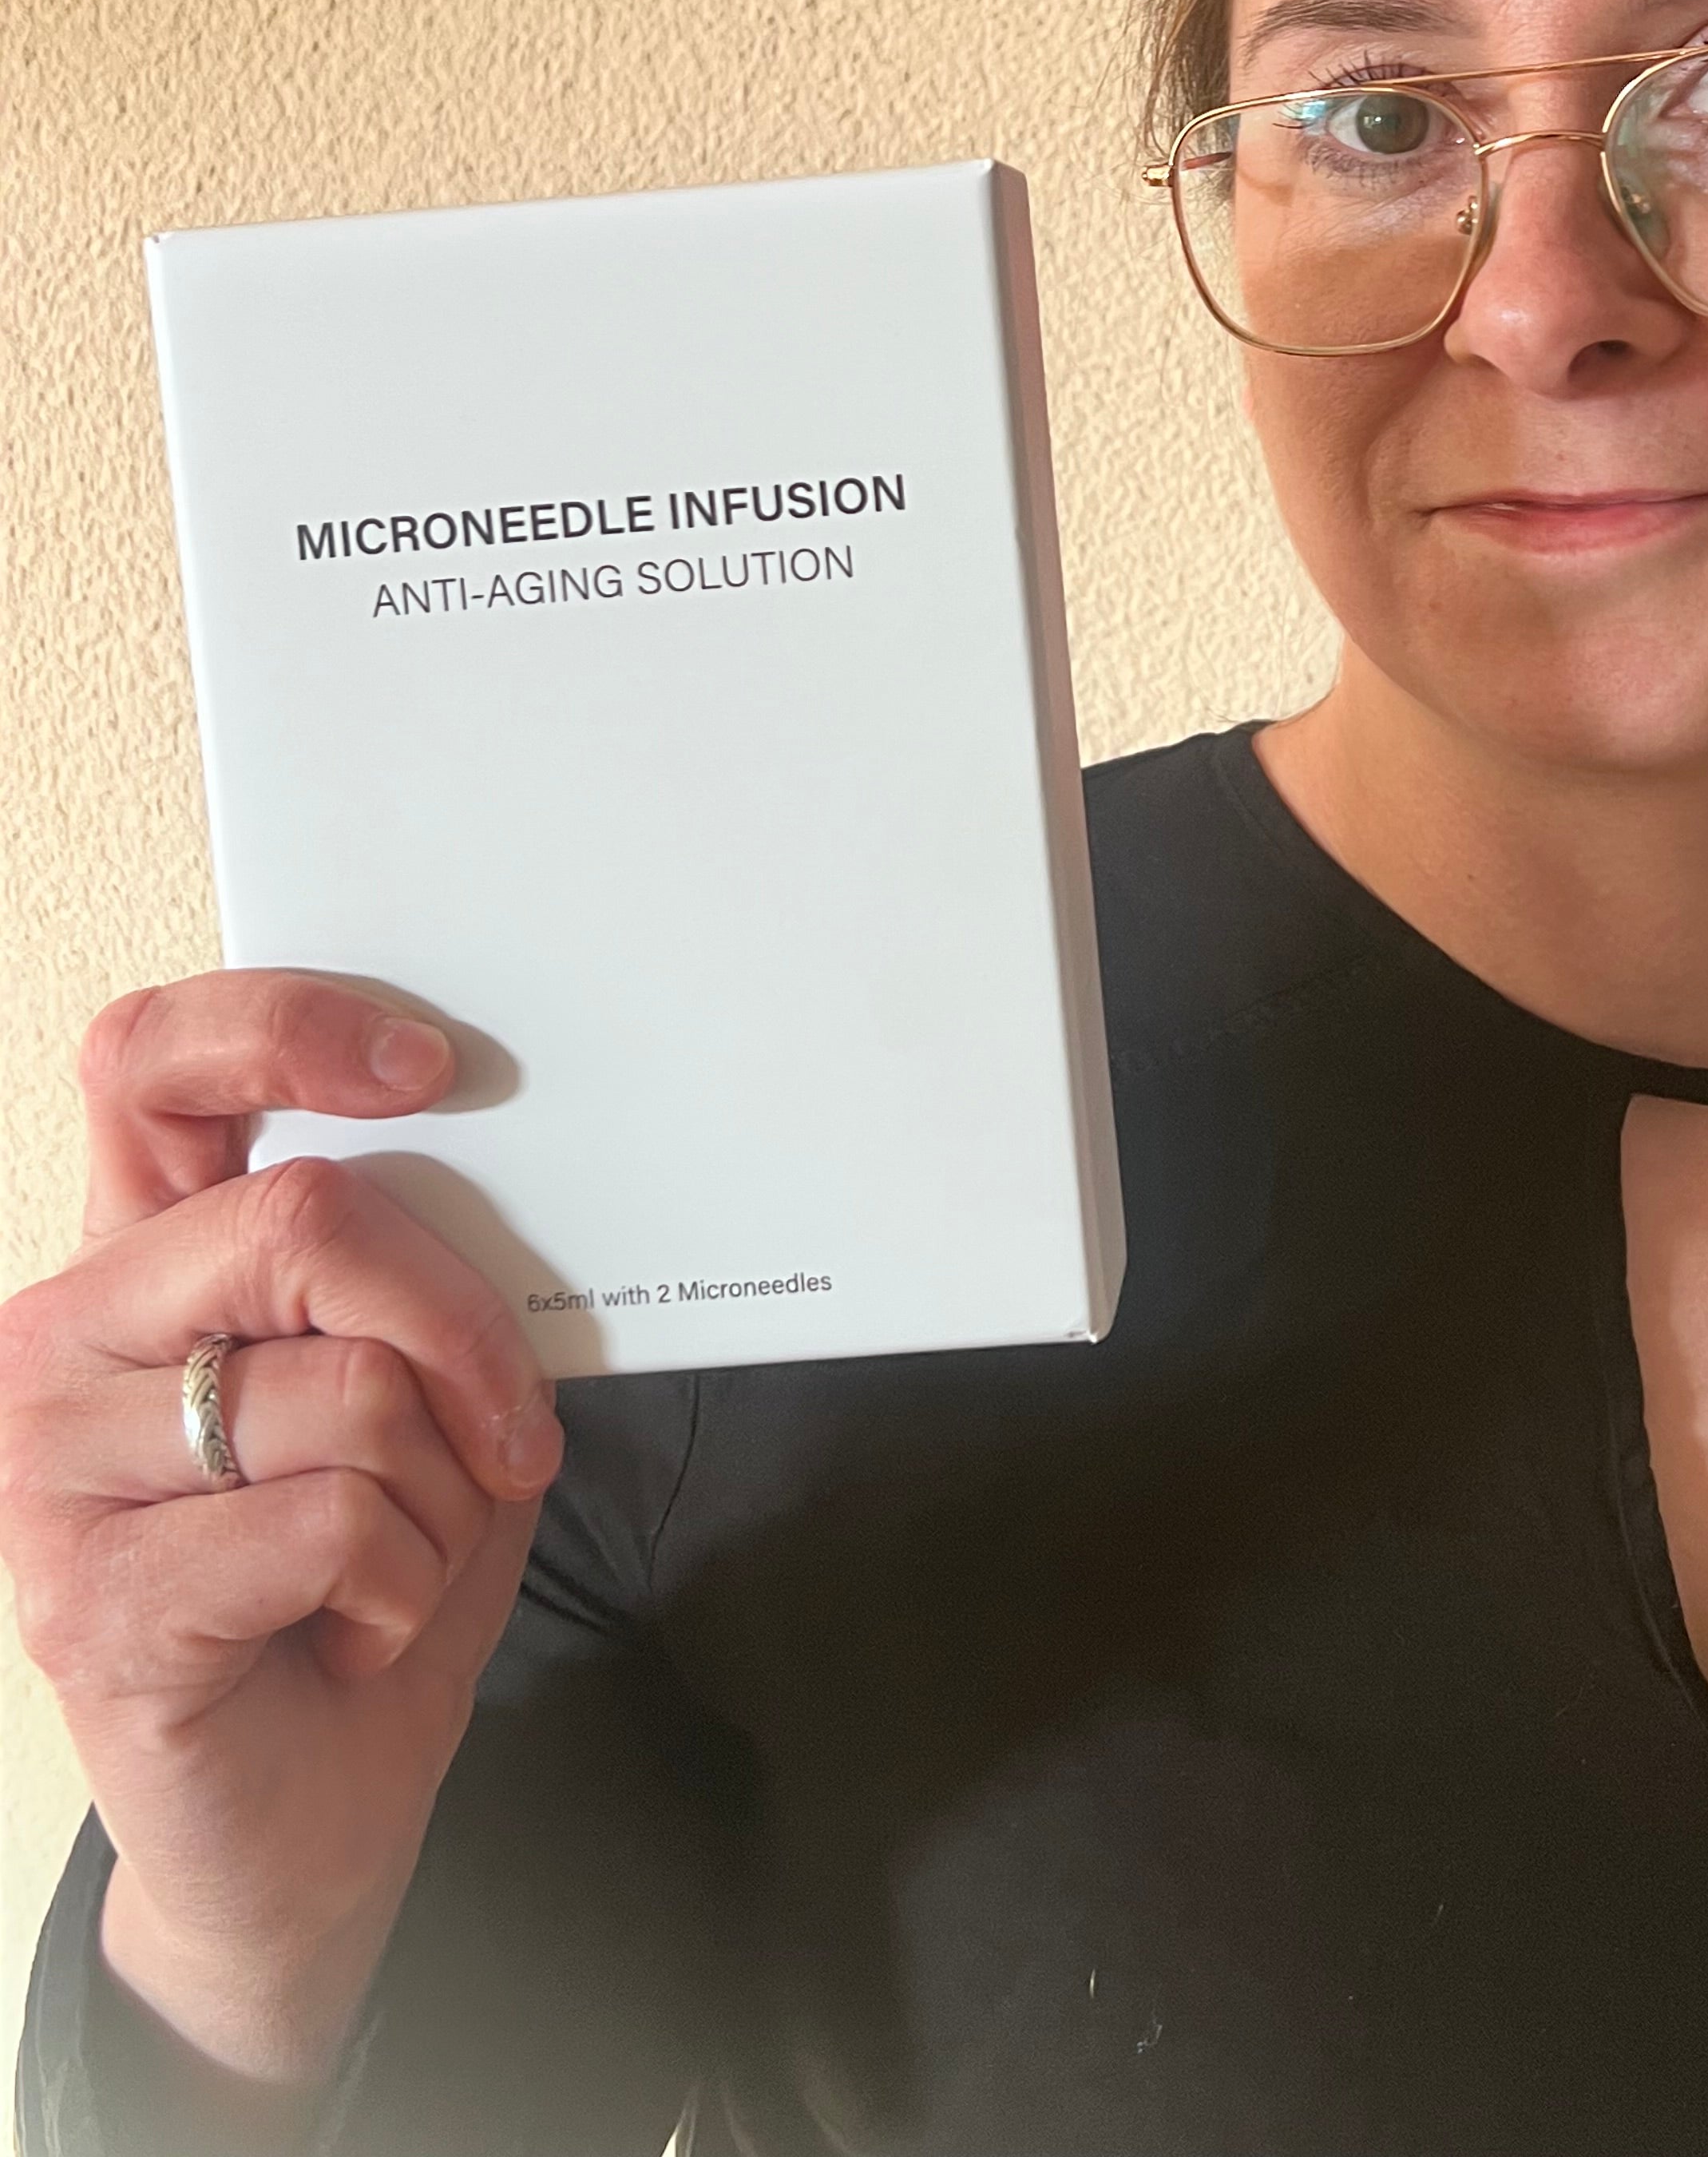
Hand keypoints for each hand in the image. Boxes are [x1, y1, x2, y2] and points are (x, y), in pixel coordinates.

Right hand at [0, 970, 562, 2093]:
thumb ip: (415, 1282)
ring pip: (345, 1390)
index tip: (424, 1067)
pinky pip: (328, 1524)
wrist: (302, 1823)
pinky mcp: (88, 1601)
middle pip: (306, 1219)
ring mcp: (50, 1471)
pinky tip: (350, 1636)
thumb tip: (509, 1169)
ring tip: (395, 1569)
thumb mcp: (417, 1397)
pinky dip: (399, 1587)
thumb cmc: (359, 1586)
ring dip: (441, 1496)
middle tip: (515, 1436)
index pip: (152, 1063)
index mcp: (138, 1259)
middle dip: (463, 1330)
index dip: (286, 1027)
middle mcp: (63, 1339)